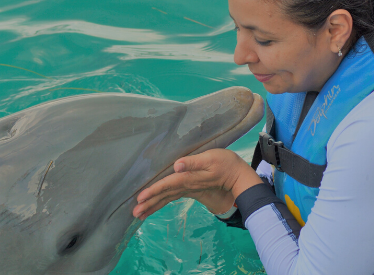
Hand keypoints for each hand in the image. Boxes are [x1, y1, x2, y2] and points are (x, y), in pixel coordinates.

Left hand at [132, 149, 261, 219]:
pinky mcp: (190, 189)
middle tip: (134, 214)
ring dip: (153, 205)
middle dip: (149, 204)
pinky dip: (161, 201)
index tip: (140, 199)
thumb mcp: (211, 158)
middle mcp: (186, 186)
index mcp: (188, 178)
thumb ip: (193, 162)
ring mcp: (188, 189)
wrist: (238, 177)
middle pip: (164, 196)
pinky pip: (172, 197)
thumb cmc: (226, 164)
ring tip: (139, 214)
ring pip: (167, 198)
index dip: (153, 191)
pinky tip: (154, 205)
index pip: (167, 185)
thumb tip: (177, 165)